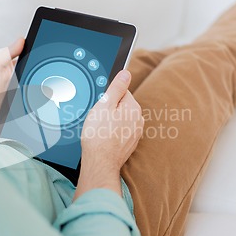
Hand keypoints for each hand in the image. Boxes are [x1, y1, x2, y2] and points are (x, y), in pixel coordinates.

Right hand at [74, 70, 143, 199]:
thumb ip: (116, 87)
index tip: (100, 105)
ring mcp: (135, 133)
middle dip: (109, 110)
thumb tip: (126, 73)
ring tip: (99, 130)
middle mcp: (138, 120)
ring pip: (120, 120)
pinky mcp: (129, 144)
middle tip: (97, 119)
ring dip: (110, 122)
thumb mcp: (104, 105)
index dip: (107, 97)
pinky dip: (112, 134)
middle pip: (121, 106)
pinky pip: (120, 133)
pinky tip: (103, 139)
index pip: (121, 92)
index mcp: (132, 107)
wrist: (100, 163)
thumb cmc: (99, 134)